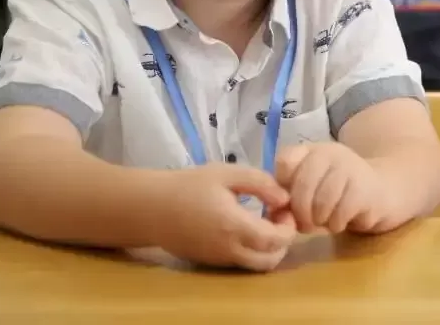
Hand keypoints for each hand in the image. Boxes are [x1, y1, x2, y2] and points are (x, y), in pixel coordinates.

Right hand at [150, 164, 296, 271]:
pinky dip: (252, 250)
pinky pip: (241, 263)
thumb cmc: (189, 186)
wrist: (151, 207)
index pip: (275, 240)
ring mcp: (219, 260)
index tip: (284, 208)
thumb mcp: (227, 173)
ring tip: (263, 221)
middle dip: (283, 242)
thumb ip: (260, 183)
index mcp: (234, 226)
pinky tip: (245, 227)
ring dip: (268, 248)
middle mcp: (229, 250)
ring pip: (256, 266)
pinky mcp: (211, 262)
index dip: (288, 227)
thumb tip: (284, 198)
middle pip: (270, 260)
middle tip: (278, 217)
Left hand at [275, 143, 390, 234]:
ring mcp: (351, 168)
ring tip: (325, 222)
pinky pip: (340, 214)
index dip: (281, 186)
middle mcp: (331, 153)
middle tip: (305, 224)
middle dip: (300, 212)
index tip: (288, 202)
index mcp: (313, 150)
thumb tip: (275, 216)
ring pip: (321, 202)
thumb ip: (291, 196)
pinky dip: (336, 224)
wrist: (387, 189)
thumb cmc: (340, 193)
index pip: (286, 160)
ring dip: (319, 220)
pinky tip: (341, 222)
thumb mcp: (313, 188)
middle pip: (302, 185)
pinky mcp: (366, 189)